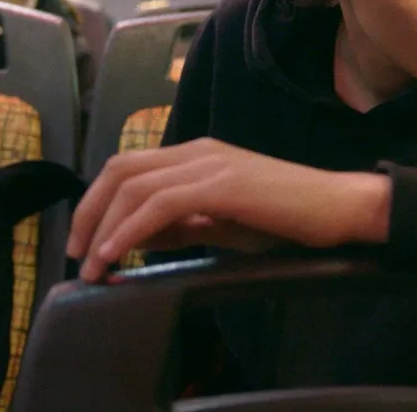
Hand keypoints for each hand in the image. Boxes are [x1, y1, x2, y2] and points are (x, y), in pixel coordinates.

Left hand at [66, 138, 392, 282]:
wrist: (340, 208)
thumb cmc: (286, 219)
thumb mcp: (222, 224)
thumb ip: (178, 226)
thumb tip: (131, 238)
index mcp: (195, 156)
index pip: (128, 167)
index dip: (97, 203)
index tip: (84, 244)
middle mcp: (197, 151)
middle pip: (119, 169)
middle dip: (89, 212)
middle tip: (76, 255)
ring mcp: (210, 163)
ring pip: (134, 185)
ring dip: (104, 227)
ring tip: (92, 265)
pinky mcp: (223, 183)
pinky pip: (161, 202)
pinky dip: (131, 228)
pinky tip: (117, 254)